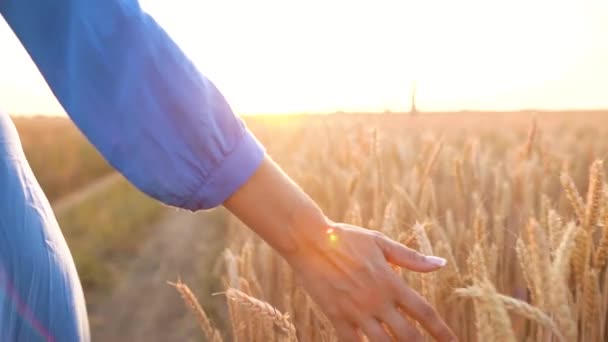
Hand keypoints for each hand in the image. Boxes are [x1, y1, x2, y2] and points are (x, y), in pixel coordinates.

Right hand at [284, 221, 456, 341]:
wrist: (310, 240)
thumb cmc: (346, 237)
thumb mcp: (380, 242)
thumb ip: (411, 258)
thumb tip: (441, 264)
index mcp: (390, 282)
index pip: (424, 312)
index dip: (441, 331)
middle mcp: (377, 301)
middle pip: (408, 336)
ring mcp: (356, 311)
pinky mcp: (336, 317)